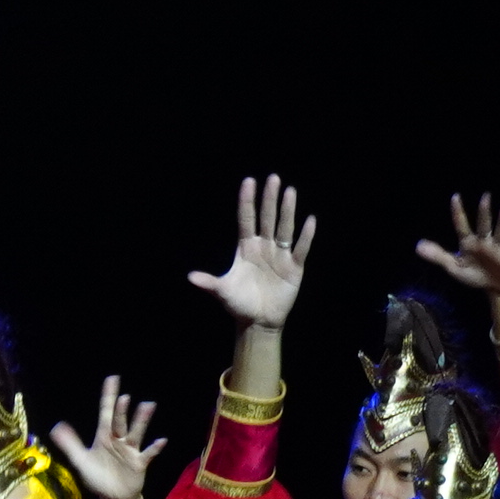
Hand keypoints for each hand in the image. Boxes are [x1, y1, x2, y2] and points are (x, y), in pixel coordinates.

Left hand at [53, 377, 164, 498]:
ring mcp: (130, 451)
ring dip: (141, 420)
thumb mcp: (81, 460)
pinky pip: (147, 454)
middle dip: (122, 410)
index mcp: (104, 437)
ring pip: (136, 433)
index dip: (108, 397)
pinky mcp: (139, 464)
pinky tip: (161, 440)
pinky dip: (154, 448)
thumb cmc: (98, 476)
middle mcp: (119, 440)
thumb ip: (70, 444)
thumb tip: (56, 427)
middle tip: (124, 397)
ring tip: (147, 405)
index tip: (112, 379)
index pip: (106, 413)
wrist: (112, 497)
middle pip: (120, 422)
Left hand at [186, 174, 315, 332]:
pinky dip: (305, 236)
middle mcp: (264, 247)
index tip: (248, 181)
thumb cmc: (239, 303)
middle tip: (273, 178)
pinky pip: (300, 248)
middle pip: (267, 218)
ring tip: (290, 191)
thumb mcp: (223, 292)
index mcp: (246, 248)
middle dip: (269, 199)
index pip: (246, 219)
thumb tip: (189, 278)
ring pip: (284, 228)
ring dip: (287, 211)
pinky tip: (310, 220)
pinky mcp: (294, 267)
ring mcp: (280, 255)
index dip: (247, 201)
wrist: (258, 321)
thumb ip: (209, 283)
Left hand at [414, 190, 499, 300]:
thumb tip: (417, 245)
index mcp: (469, 244)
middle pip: (483, 225)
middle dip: (484, 212)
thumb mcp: (454, 267)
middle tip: (485, 196)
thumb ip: (437, 256)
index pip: (461, 226)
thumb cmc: (474, 274)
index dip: (457, 213)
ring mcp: (498, 247)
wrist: (495, 286)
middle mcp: (484, 242)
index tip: (455, 196)